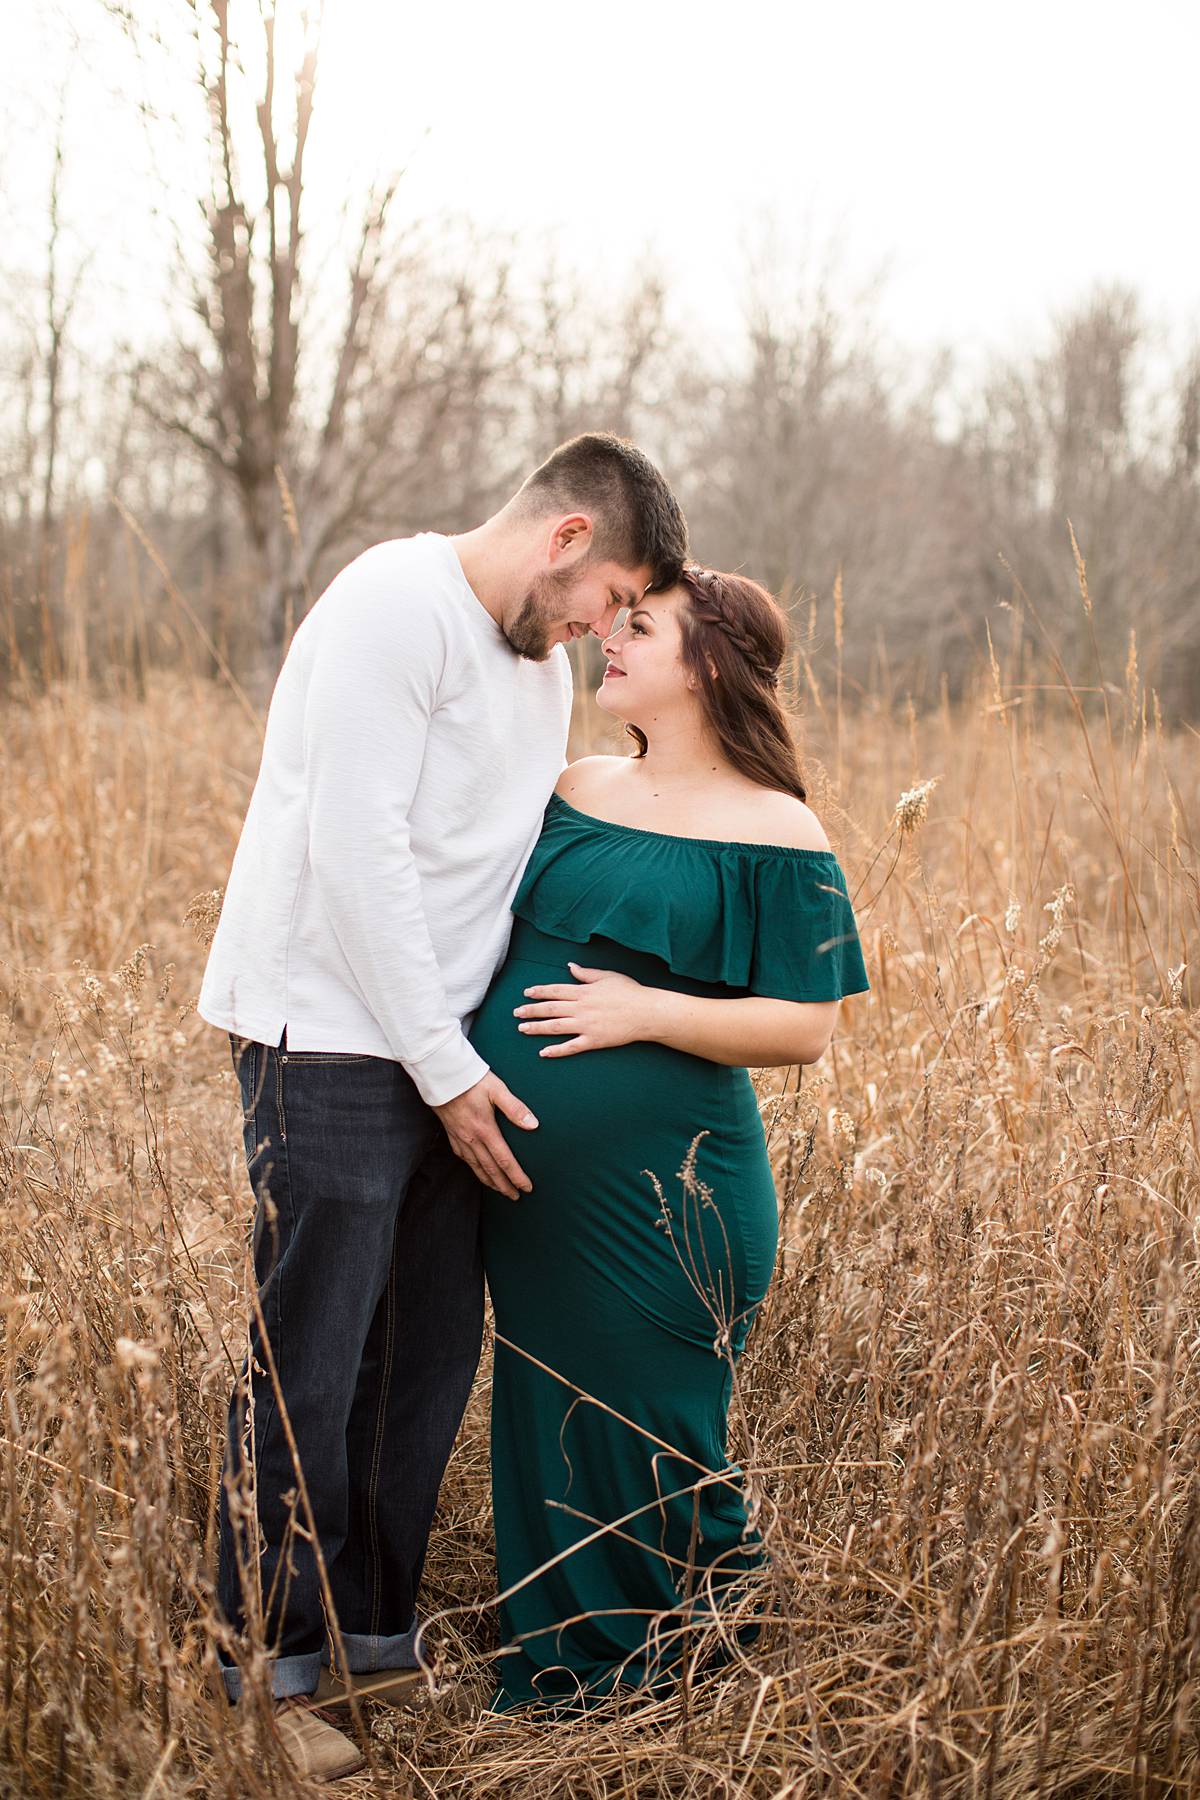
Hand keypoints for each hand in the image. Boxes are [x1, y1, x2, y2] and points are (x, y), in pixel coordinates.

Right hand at [433, 1072, 536, 1200]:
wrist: (441, 1074)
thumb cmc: (471, 1079)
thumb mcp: (497, 1089)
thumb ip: (515, 1108)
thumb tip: (534, 1125)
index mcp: (485, 1129)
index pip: (505, 1160)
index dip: (517, 1177)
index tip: (527, 1188)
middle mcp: (471, 1138)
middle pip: (490, 1170)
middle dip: (504, 1186)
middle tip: (515, 1197)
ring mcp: (459, 1137)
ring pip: (476, 1167)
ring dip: (489, 1181)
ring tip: (499, 1190)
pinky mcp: (451, 1133)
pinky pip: (463, 1158)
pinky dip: (473, 1168)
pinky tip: (477, 1170)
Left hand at [512, 962, 652, 1057]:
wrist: (646, 1012)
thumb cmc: (630, 992)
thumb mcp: (607, 976)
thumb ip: (586, 974)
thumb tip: (570, 967)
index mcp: (584, 992)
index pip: (555, 990)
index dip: (539, 992)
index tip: (526, 993)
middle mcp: (581, 1008)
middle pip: (550, 1008)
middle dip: (531, 1010)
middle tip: (516, 1013)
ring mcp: (586, 1026)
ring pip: (555, 1027)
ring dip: (537, 1028)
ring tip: (522, 1029)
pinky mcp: (593, 1041)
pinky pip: (571, 1047)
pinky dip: (556, 1050)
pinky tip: (543, 1052)